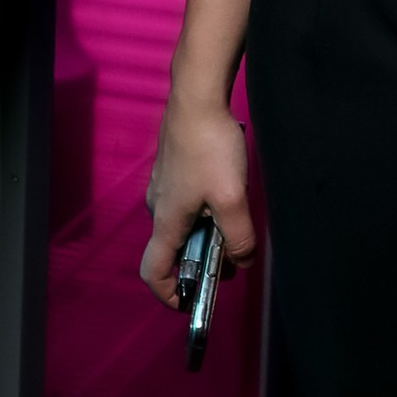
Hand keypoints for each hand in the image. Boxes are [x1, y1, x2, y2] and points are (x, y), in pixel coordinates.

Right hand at [140, 91, 256, 308]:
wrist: (197, 96)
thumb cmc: (210, 147)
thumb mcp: (232, 198)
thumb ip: (239, 237)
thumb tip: (243, 262)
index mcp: (167, 221)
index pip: (154, 272)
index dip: (169, 294)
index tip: (192, 301)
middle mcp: (158, 206)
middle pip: (172, 248)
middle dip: (201, 260)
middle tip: (232, 255)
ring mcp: (163, 184)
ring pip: (181, 221)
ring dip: (205, 230)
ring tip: (234, 215)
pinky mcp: (172, 166)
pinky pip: (185, 199)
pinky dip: (204, 207)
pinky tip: (227, 187)